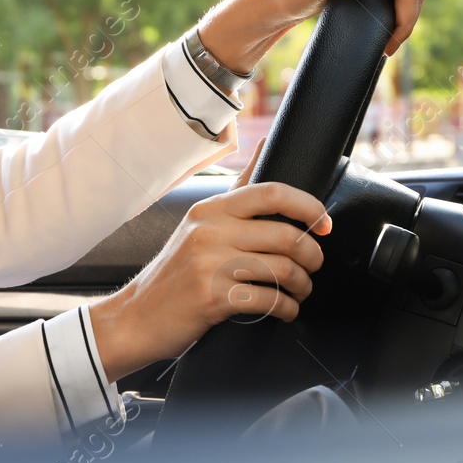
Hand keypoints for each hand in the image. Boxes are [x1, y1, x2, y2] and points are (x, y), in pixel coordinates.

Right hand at [87, 139, 331, 381]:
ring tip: (301, 291)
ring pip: (282, 269)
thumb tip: (266, 145)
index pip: (272, 193)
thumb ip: (236, 192)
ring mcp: (210, 264)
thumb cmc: (175, 272)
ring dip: (303, 286)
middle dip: (312, 256)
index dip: (308, 206)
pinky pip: (268, 299)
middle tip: (313, 266)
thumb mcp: (199, 225)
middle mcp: (210, 231)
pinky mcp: (212, 297)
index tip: (325, 224)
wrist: (138, 316)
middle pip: (286, 236)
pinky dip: (287, 308)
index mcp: (211, 209)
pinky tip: (286, 310)